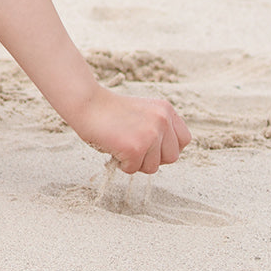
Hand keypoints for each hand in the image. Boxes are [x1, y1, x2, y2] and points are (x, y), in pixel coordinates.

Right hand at [70, 86, 191, 174]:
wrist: (86, 102)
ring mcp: (150, 134)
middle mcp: (162, 121)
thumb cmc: (110, 111)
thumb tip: (165, 155)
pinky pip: (133, 169)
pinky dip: (121, 164)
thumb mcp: (144, 113)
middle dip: (152, 158)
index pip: (184, 140)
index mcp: (166, 110)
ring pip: (152, 167)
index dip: (167, 147)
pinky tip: (113, 146)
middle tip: (133, 146)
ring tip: (121, 143)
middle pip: (171, 157)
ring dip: (136, 162)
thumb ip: (158, 128)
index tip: (151, 145)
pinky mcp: (135, 148)